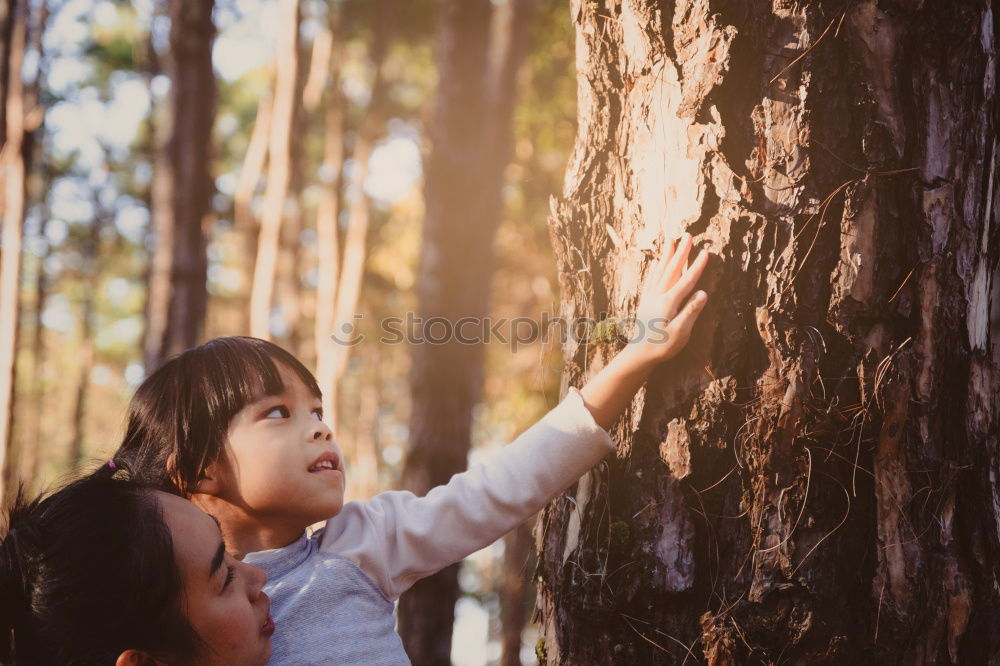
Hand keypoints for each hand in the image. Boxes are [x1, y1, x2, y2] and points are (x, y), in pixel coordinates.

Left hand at [630, 233, 708, 362]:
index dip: (697, 265)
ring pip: (660, 270)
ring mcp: (650, 297)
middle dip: (681, 251)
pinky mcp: (646, 302)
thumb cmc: (661, 347)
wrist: (638, 355)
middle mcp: (658, 296)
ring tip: (670, 240)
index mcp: (669, 302)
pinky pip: (651, 279)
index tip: (705, 251)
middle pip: (672, 269)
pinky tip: (657, 263)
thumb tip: (703, 293)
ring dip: (667, 255)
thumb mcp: (680, 333)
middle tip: (687, 235)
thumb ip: (691, 312)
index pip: (686, 280)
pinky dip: (656, 269)